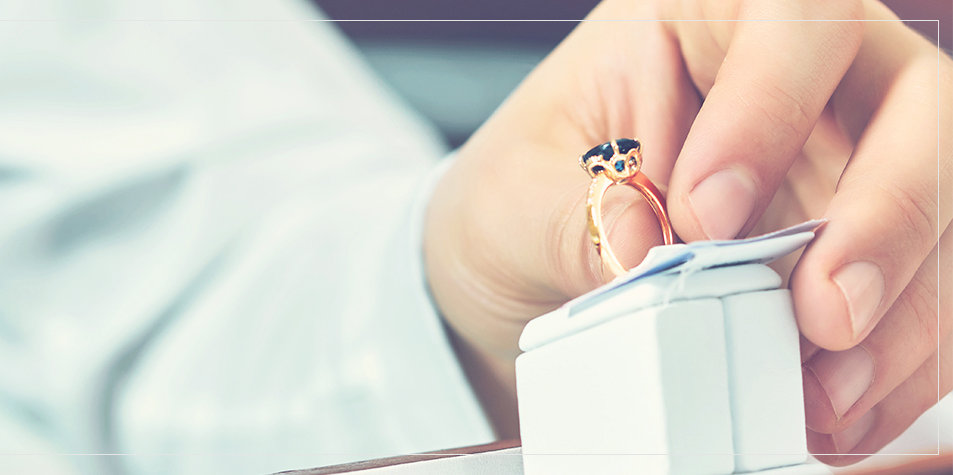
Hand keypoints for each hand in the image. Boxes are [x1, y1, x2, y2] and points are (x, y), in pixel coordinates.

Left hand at [423, 0, 950, 461]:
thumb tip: (647, 253)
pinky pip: (924, 295)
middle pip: (914, 108)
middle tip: (825, 316)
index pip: (790, 19)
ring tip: (824, 394)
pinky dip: (895, 362)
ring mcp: (847, 161)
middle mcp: (805, 79)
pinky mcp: (862, 246)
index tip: (705, 216)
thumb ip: (580, 222)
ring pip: (943, 210)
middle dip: (887, 216)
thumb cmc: (522, 197)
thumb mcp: (516, 199)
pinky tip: (836, 410)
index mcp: (706, 19)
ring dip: (905, 313)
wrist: (524, 270)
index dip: (770, 107)